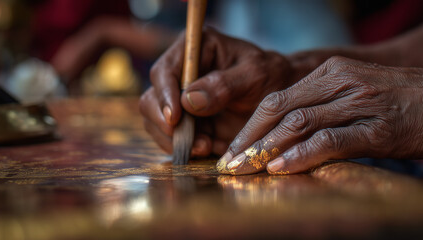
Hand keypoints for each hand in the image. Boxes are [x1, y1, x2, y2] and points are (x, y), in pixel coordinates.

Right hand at [139, 28, 295, 156]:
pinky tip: (208, 149)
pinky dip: (185, 148)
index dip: (164, 95)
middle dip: (167, 124)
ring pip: (157, 123)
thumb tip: (188, 100)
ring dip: (176, 140)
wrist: (279, 101)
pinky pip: (171, 138)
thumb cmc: (271, 78)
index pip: (164, 71)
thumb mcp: (256, 76)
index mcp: (195, 49)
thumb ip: (224, 85)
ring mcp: (180, 100)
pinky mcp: (186, 121)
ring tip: (206, 147)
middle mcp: (181, 73)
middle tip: (193, 141)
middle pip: (152, 100)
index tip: (175, 118)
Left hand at [217, 56, 422, 174]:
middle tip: (230, 164)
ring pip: (299, 123)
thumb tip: (279, 136)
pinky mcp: (377, 128)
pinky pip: (330, 140)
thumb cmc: (394, 102)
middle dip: (250, 139)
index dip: (250, 126)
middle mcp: (340, 82)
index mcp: (329, 73)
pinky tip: (281, 167)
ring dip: (267, 148)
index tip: (233, 149)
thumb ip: (317, 108)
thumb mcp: (350, 94)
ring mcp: (359, 103)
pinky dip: (302, 154)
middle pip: (279, 109)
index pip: (276, 99)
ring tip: (246, 169)